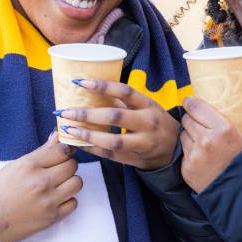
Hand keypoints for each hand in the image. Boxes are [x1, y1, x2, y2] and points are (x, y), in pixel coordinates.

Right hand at [0, 132, 80, 241]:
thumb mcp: (16, 165)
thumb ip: (41, 151)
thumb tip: (58, 135)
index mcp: (30, 166)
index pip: (62, 150)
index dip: (64, 151)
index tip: (61, 154)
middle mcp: (41, 182)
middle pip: (72, 165)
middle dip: (67, 166)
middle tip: (57, 171)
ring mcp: (49, 200)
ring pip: (77, 183)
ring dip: (70, 182)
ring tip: (58, 185)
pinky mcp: (53, 217)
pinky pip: (74, 202)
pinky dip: (67, 200)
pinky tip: (56, 199)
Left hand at [55, 79, 180, 169]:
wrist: (175, 152)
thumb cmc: (157, 123)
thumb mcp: (148, 107)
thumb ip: (125, 100)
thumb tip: (94, 88)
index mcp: (149, 105)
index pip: (126, 91)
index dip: (103, 86)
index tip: (81, 82)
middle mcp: (147, 123)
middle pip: (115, 116)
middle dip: (88, 114)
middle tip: (66, 111)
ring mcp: (142, 143)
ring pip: (112, 140)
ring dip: (87, 135)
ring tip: (69, 129)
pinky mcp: (134, 159)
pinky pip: (109, 155)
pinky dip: (92, 149)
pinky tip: (77, 143)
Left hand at [179, 95, 241, 192]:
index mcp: (223, 131)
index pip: (196, 107)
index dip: (191, 102)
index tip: (192, 101)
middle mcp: (205, 142)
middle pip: (187, 120)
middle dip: (191, 118)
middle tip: (198, 120)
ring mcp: (194, 158)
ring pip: (183, 136)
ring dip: (190, 134)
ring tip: (201, 138)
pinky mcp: (187, 171)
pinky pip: (184, 153)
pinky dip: (191, 151)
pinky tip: (203, 155)